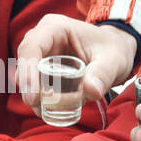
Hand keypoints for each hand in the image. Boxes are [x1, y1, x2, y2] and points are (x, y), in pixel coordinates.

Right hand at [15, 15, 138, 113]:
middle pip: (24, 62)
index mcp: (56, 28)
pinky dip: (39, 98)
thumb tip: (91, 91)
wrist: (116, 49)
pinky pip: (35, 83)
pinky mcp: (43, 66)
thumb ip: (103, 74)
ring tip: (47, 112)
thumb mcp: (113, 61)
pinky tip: (48, 111)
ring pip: (26, 75)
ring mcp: (41, 52)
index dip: (27, 72)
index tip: (34, 97)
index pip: (32, 47)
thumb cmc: (113, 49)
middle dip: (28, 87)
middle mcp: (43, 37)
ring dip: (33, 95)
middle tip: (38, 108)